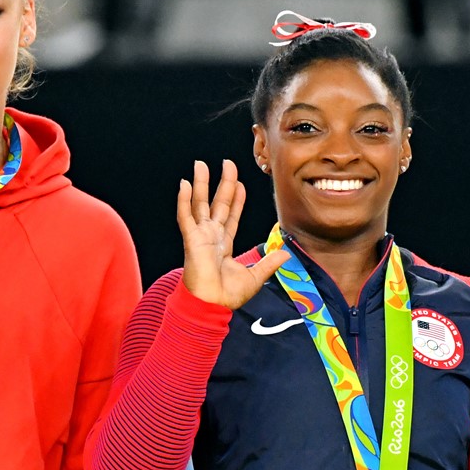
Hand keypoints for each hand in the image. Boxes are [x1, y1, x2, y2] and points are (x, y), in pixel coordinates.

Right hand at [179, 158, 290, 308]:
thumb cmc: (227, 296)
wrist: (211, 306)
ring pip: (200, 204)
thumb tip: (285, 253)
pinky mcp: (192, 240)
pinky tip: (185, 184)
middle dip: (223, 183)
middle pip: (218, 203)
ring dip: (201, 184)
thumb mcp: (255, 277)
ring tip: (201, 164)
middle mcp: (211, 236)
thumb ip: (269, 263)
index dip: (237, 199)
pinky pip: (186, 216)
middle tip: (227, 163)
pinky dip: (184, 200)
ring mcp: (200, 236)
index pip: (232, 215)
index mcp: (224, 244)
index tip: (241, 183)